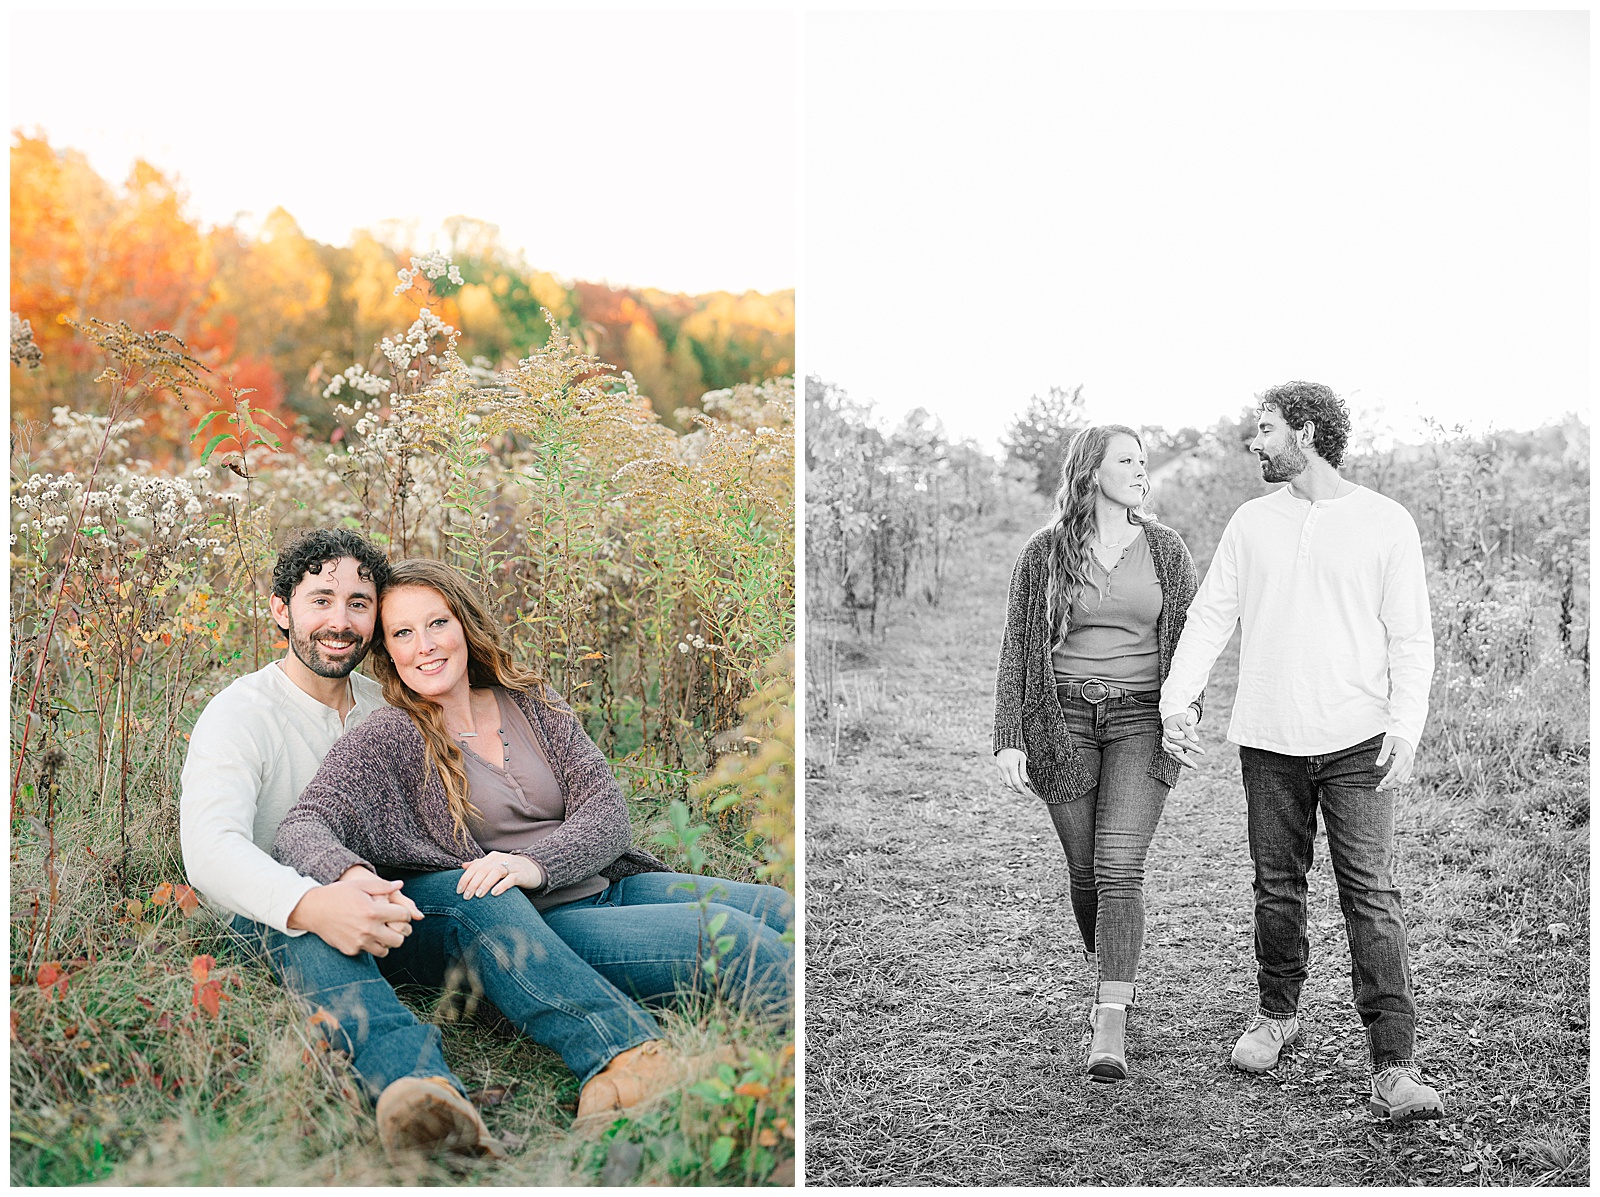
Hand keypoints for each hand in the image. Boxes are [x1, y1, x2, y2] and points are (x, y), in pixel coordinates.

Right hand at [287, 868, 423, 956]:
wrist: (313, 909)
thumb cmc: (337, 894)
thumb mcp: (360, 884)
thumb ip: (382, 886)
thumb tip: (400, 885)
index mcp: (374, 912)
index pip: (404, 917)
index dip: (405, 913)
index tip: (399, 912)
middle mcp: (369, 929)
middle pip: (399, 939)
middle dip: (400, 931)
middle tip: (393, 925)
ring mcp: (360, 942)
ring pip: (386, 950)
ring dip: (386, 942)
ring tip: (380, 932)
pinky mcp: (351, 950)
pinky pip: (368, 952)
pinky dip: (370, 946)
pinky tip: (365, 935)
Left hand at [458, 851, 543, 898]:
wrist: (533, 869)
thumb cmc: (509, 869)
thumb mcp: (494, 865)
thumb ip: (479, 865)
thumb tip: (463, 865)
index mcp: (492, 857)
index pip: (475, 866)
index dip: (465, 878)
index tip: (459, 891)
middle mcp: (501, 859)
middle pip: (483, 869)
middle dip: (473, 883)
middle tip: (466, 897)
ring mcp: (512, 866)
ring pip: (496, 872)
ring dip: (485, 884)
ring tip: (478, 895)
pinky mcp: (521, 874)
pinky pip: (511, 879)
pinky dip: (502, 885)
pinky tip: (494, 893)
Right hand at [995, 748, 1035, 796]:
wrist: (1006, 740)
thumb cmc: (1017, 749)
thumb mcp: (1023, 758)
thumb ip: (1023, 771)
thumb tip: (1025, 782)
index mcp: (1011, 766)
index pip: (1016, 782)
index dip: (1021, 789)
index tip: (1026, 793)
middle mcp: (1004, 768)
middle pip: (1010, 784)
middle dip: (1017, 790)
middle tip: (1023, 793)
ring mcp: (1000, 767)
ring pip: (1004, 782)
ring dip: (1011, 787)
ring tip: (1018, 789)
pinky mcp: (998, 766)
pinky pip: (1001, 778)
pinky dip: (1006, 782)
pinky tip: (1011, 783)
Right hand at [1161, 707, 1204, 768]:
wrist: (1170, 712)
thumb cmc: (1178, 716)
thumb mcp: (1185, 721)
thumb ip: (1189, 731)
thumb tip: (1196, 741)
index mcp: (1171, 734)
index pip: (1184, 744)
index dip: (1194, 749)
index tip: (1203, 752)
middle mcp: (1167, 740)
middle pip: (1177, 753)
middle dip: (1186, 761)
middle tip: (1195, 767)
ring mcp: (1166, 742)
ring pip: (1173, 755)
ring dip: (1182, 761)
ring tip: (1191, 766)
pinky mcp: (1167, 743)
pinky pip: (1171, 753)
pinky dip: (1177, 758)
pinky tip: (1183, 762)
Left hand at [1374, 734, 1414, 789]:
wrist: (1406, 736)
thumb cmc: (1394, 738)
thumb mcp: (1387, 743)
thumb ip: (1383, 754)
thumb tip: (1378, 764)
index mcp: (1403, 756)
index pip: (1396, 771)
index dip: (1389, 779)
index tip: (1381, 783)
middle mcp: (1409, 762)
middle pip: (1400, 778)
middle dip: (1389, 785)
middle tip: (1378, 789)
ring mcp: (1410, 766)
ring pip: (1403, 780)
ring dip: (1393, 786)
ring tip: (1381, 789)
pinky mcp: (1409, 768)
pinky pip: (1405, 778)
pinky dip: (1398, 784)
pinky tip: (1390, 788)